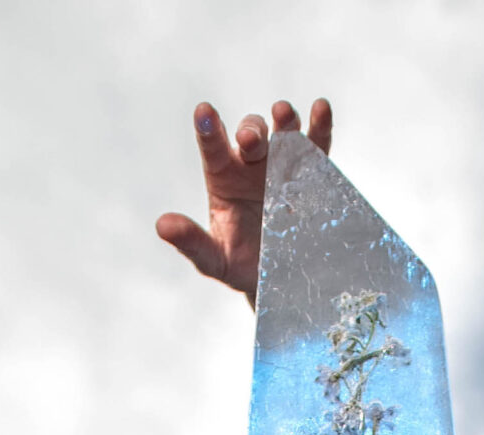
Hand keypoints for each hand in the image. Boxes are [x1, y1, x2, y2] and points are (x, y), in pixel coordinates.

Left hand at [156, 97, 333, 306]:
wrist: (278, 278)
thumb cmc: (239, 264)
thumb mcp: (213, 259)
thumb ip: (191, 242)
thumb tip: (163, 226)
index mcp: (223, 178)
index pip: (213, 149)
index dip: (209, 130)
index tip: (204, 112)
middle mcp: (251, 165)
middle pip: (251, 136)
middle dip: (251, 132)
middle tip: (249, 140)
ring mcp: (282, 165)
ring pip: (283, 133)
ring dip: (284, 122)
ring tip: (282, 113)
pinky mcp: (311, 173)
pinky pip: (317, 146)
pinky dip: (320, 126)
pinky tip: (320, 108)